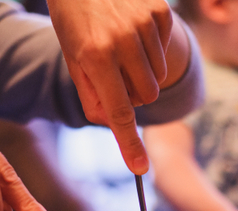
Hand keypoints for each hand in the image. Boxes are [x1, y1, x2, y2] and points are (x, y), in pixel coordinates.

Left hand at [45, 0, 188, 173]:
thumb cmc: (75, 15)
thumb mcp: (72, 54)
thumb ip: (90, 92)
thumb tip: (108, 122)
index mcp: (95, 56)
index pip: (118, 111)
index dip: (129, 143)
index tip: (140, 167)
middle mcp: (122, 41)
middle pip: (146, 96)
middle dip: (133, 95)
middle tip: (116, 76)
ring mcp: (143, 24)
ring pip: (158, 76)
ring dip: (143, 73)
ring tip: (123, 50)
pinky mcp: (159, 11)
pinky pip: (164, 50)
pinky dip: (152, 50)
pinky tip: (134, 31)